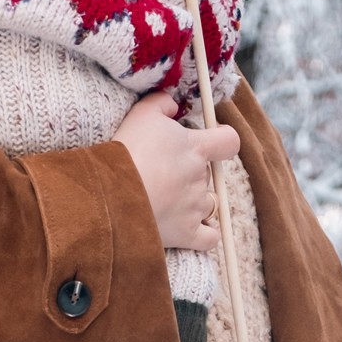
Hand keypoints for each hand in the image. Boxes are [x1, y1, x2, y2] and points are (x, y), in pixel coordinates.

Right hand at [114, 91, 238, 252]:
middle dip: (193, 173)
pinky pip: (210, 238)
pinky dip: (207, 234)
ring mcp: (196, 208)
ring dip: (196, 202)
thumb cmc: (127, 151)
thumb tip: (173, 105)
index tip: (214, 142)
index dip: (224, 141)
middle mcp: (201, 178)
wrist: (112, 195)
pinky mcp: (187, 233)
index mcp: (196, 148)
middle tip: (166, 173)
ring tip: (170, 201)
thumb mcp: (142, 114)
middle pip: (208, 174)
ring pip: (209, 204)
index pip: (229, 142)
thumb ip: (162, 103)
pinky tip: (196, 228)